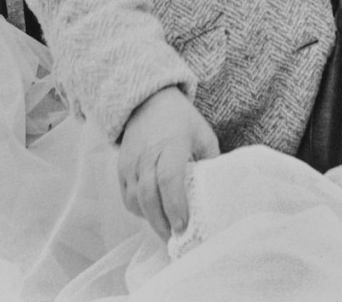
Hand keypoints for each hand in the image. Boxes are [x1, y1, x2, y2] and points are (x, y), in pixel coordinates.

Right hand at [117, 87, 218, 238]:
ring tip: (166, 230)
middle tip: (175, 239)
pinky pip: (126, 195)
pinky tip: (153, 214)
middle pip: (148, 194)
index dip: (174, 204)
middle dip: (161, 221)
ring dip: (149, 219)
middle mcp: (147, 153)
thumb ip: (211, 161)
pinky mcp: (121, 166)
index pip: (169, 178)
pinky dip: (138, 209)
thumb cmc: (181, 120)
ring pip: (134, 198)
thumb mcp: (203, 134)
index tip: (183, 225)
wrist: (148, 101)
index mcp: (171, 143)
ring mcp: (131, 160)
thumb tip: (220, 190)